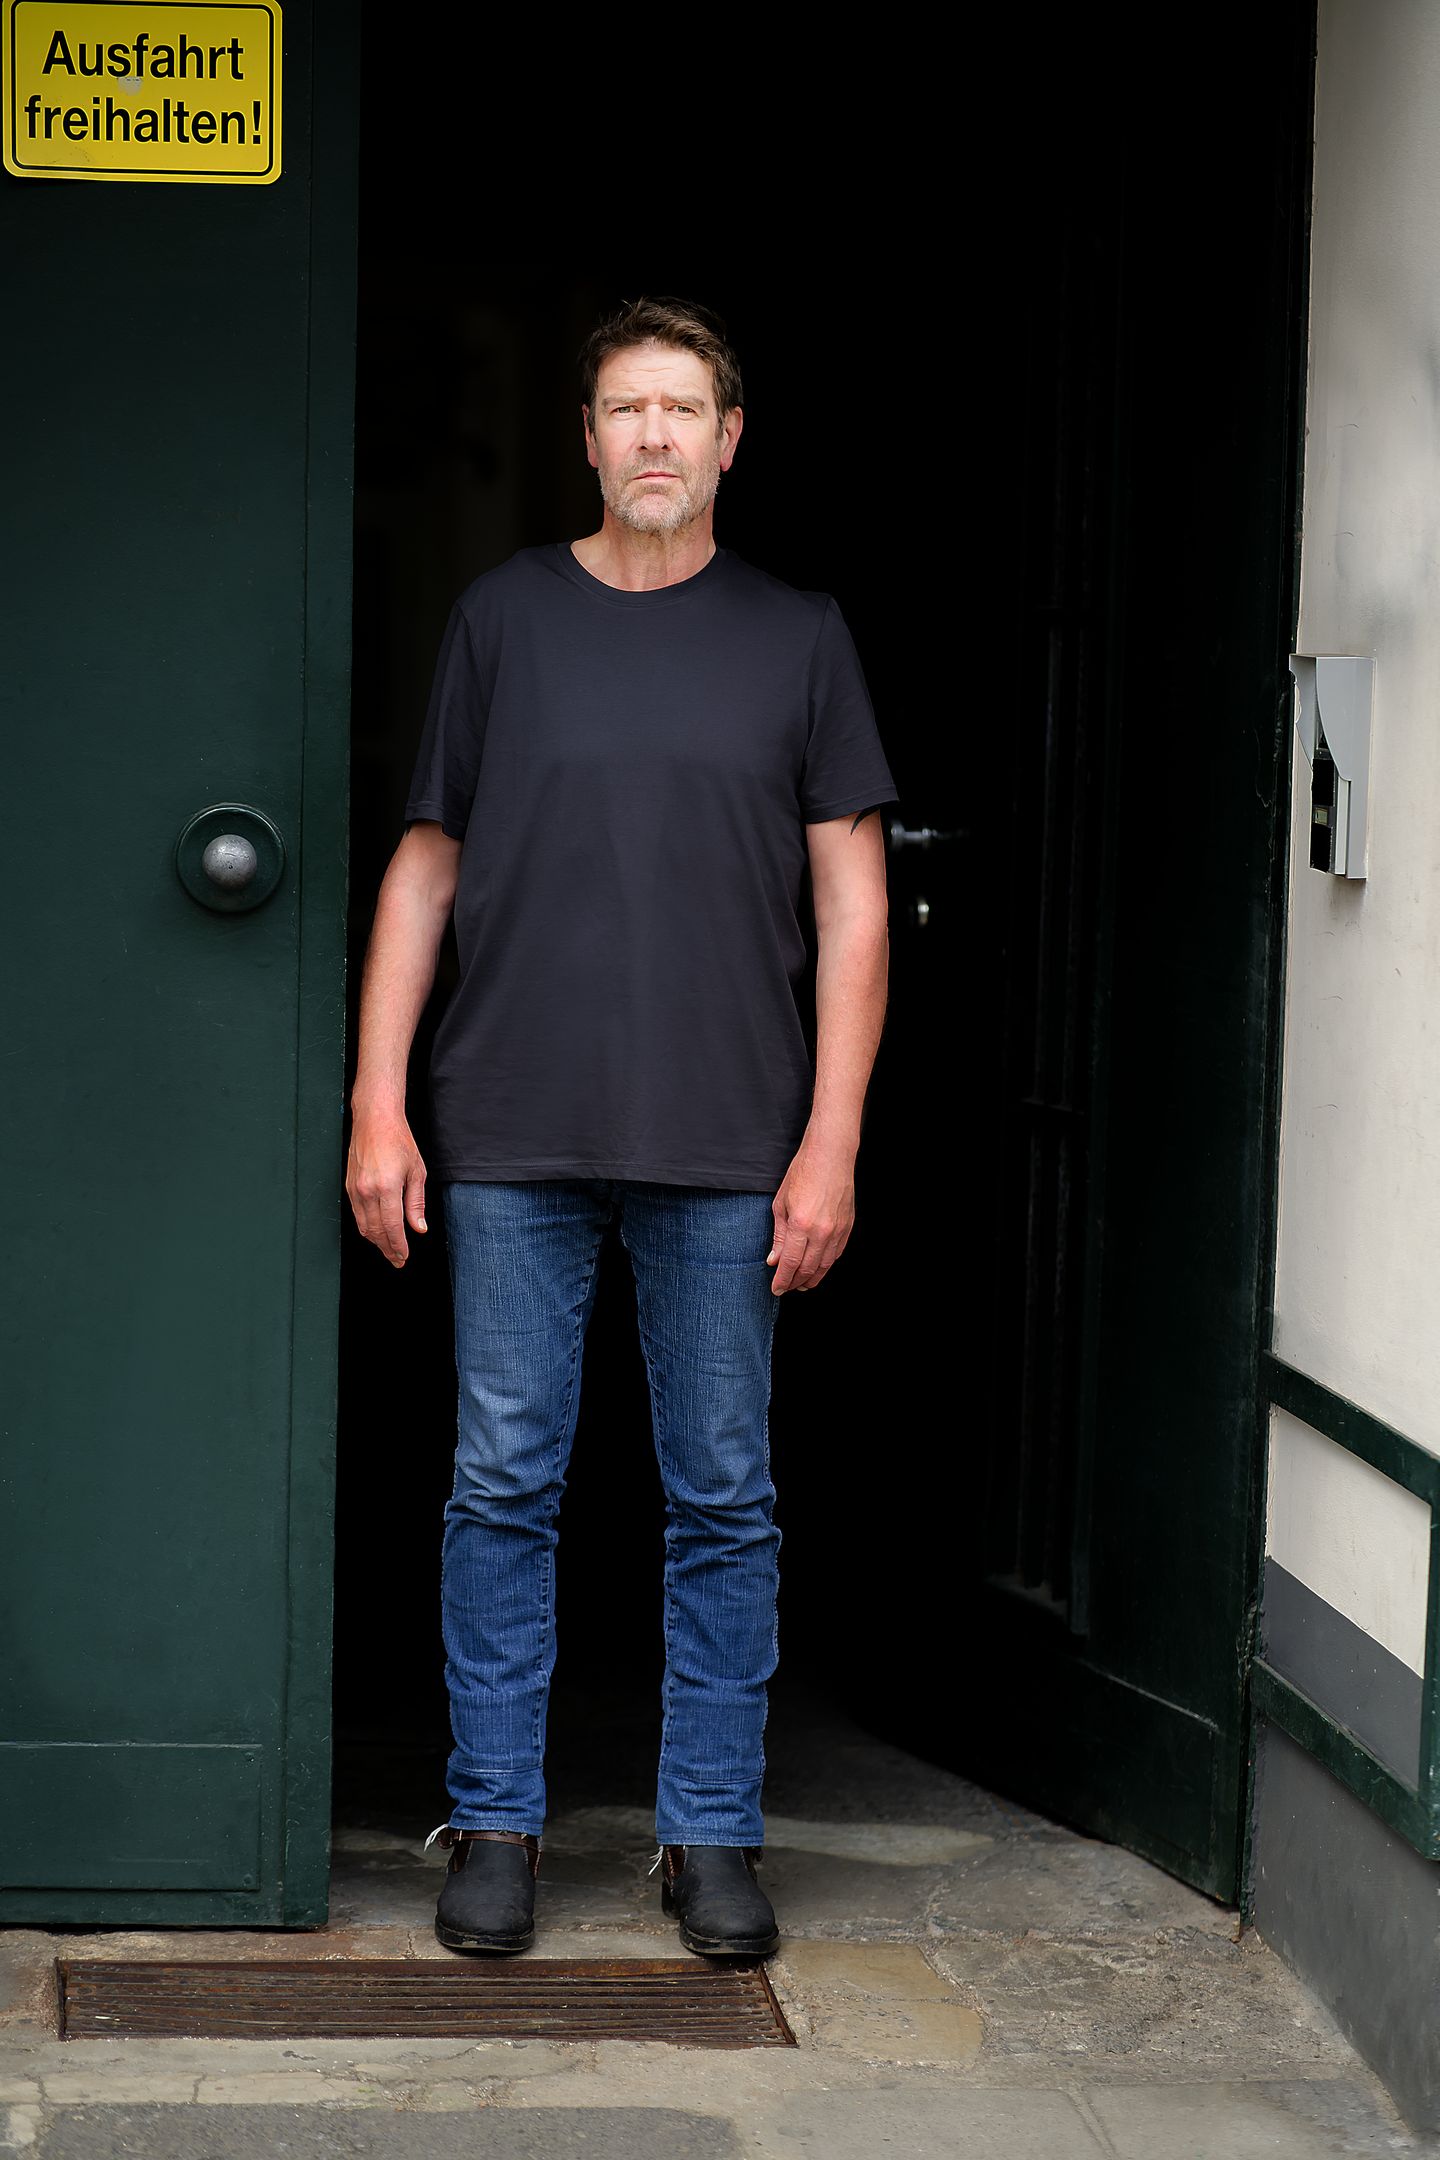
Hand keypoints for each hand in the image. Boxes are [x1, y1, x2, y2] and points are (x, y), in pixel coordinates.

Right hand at [346, 1105, 427, 1267]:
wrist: (374, 1120)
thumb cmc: (398, 1140)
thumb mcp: (416, 1171)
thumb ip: (416, 1203)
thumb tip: (418, 1228)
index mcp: (387, 1187)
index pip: (392, 1227)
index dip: (399, 1246)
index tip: (404, 1257)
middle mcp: (367, 1191)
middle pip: (376, 1231)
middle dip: (387, 1249)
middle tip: (397, 1260)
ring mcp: (355, 1190)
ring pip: (364, 1226)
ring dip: (376, 1242)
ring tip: (388, 1250)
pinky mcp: (349, 1186)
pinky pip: (357, 1215)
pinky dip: (367, 1228)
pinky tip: (376, 1232)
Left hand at [767, 1138, 856, 1294]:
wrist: (830, 1155)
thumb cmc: (803, 1173)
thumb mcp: (781, 1203)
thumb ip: (779, 1236)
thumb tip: (774, 1260)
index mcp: (800, 1224)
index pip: (790, 1263)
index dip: (782, 1280)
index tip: (776, 1289)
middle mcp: (821, 1231)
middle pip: (807, 1269)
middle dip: (795, 1283)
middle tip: (786, 1288)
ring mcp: (837, 1230)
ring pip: (824, 1266)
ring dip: (811, 1278)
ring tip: (800, 1284)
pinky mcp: (848, 1227)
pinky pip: (836, 1254)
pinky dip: (825, 1266)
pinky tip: (817, 1268)